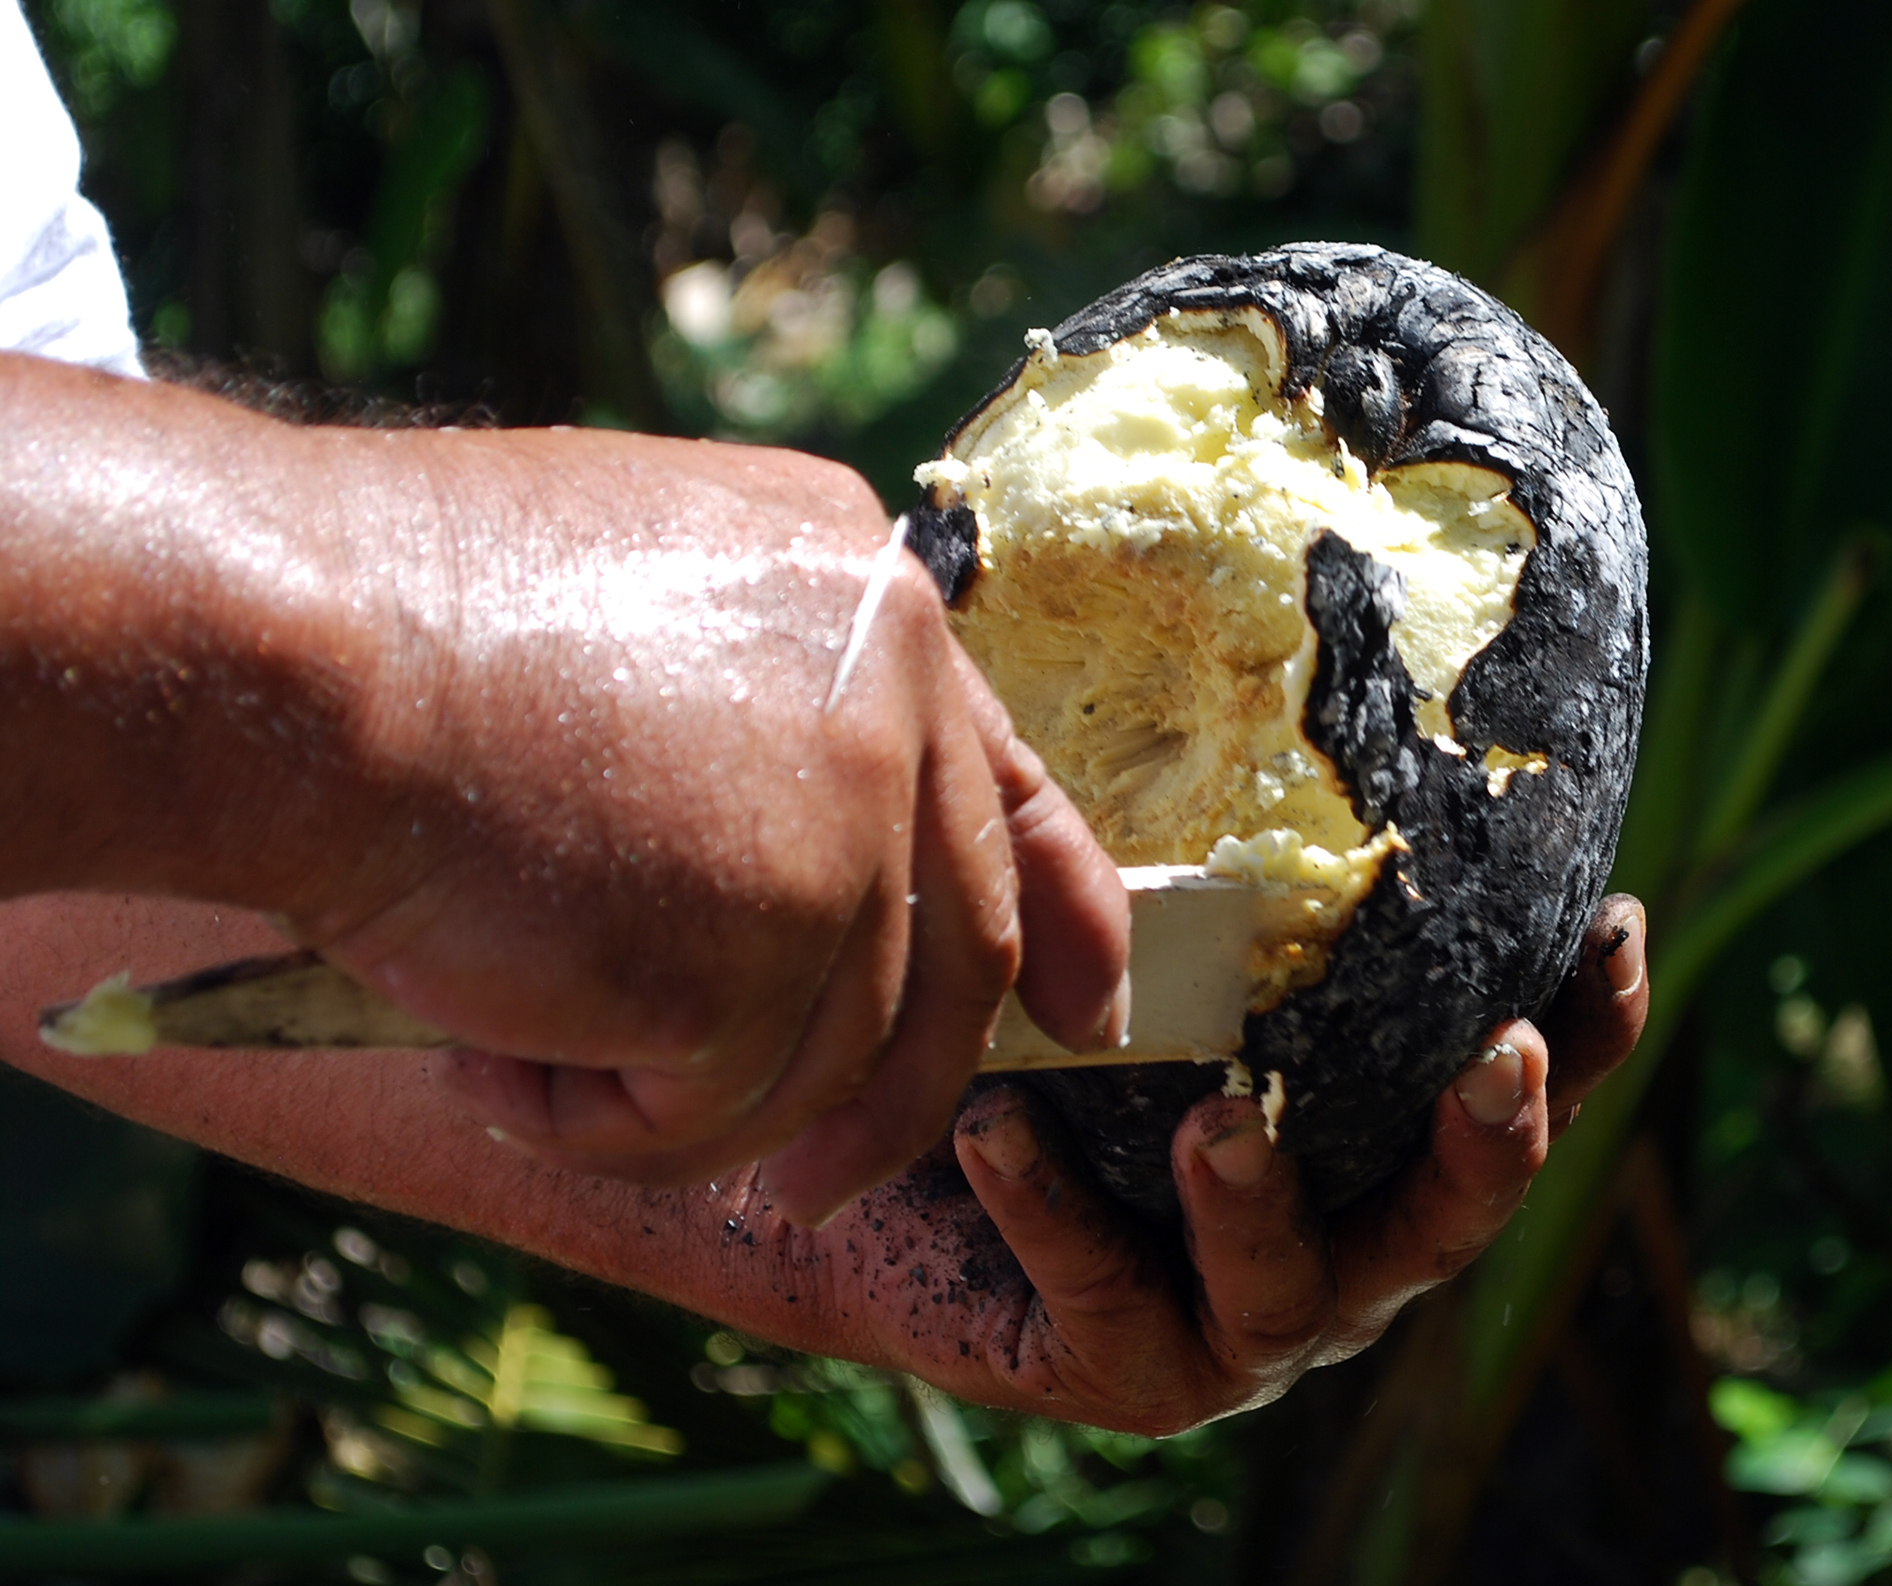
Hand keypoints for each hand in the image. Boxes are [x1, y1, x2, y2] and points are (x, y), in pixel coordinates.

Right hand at [275, 425, 1128, 1213]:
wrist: (273, 643)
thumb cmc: (393, 623)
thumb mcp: (643, 620)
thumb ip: (767, 722)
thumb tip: (810, 887)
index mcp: (871, 604)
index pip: (1007, 792)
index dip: (1063, 919)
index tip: (1084, 1017)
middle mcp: (894, 697)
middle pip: (959, 951)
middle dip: (895, 1097)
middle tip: (814, 1183)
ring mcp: (844, 821)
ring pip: (827, 1057)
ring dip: (674, 1105)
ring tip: (521, 1058)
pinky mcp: (768, 945)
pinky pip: (712, 1111)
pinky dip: (597, 1122)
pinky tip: (491, 1054)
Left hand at [764, 895, 1648, 1431]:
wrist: (872, 1148)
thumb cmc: (1023, 996)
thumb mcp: (1113, 897)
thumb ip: (1195, 814)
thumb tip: (1230, 594)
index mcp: (1365, 1121)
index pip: (1512, 1078)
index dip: (1587, 1020)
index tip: (1613, 920)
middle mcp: (1332, 1227)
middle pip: (1450, 1211)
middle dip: (1492, 1140)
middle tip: (1499, 1054)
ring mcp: (1231, 1316)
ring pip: (1292, 1285)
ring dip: (1261, 1198)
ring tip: (1218, 1118)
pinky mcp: (1117, 1369)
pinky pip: (1105, 1301)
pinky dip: (1056, 1215)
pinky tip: (998, 1131)